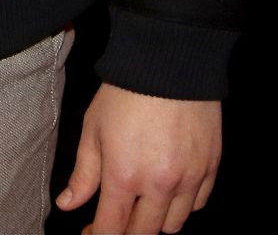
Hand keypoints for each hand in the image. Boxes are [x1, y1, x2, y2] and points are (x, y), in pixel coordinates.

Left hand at [56, 82, 219, 232]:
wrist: (169, 61)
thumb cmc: (125, 92)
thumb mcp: (94, 128)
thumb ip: (83, 173)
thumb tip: (68, 205)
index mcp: (125, 175)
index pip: (112, 229)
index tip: (90, 233)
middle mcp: (159, 185)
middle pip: (144, 234)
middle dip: (126, 232)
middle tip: (115, 218)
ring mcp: (189, 178)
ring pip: (173, 226)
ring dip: (155, 222)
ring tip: (143, 204)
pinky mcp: (209, 167)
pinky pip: (197, 204)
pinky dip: (182, 205)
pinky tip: (170, 191)